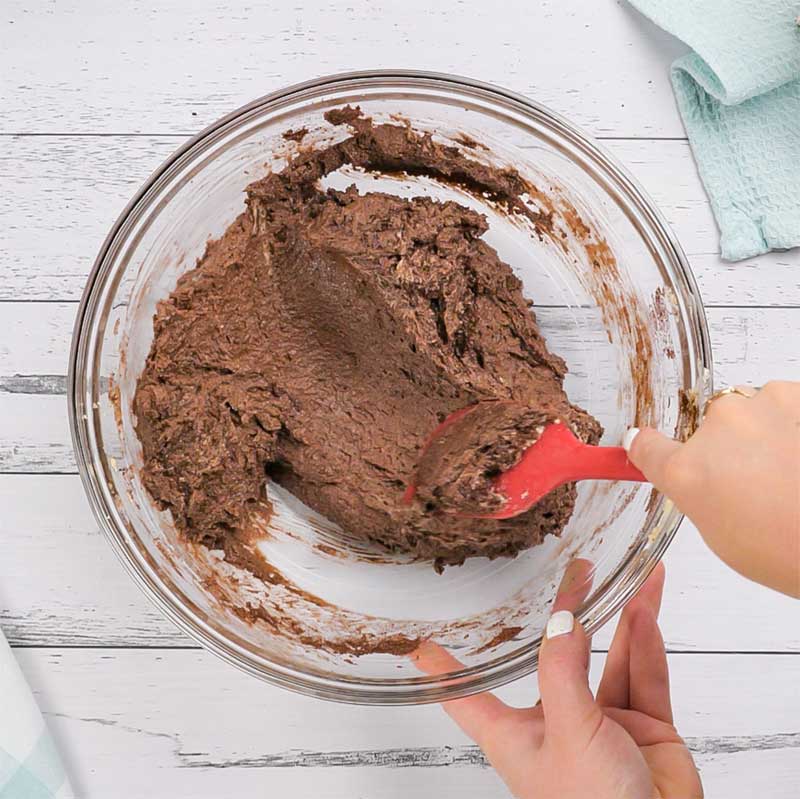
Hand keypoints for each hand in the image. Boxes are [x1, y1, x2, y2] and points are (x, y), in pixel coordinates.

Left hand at [415, 563, 702, 798]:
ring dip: (621, 621)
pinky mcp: (643, 730)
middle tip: (574, 575)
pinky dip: (647, 645)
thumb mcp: (568, 734)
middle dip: (567, 616)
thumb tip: (562, 620)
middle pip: (557, 658)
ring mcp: (602, 726)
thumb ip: (563, 673)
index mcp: (515, 738)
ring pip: (611, 661)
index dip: (444, 671)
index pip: (466, 698)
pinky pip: (644, 678)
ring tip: (622, 579)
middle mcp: (556, 725)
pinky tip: (644, 610)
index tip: (421, 645)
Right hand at [626, 381, 799, 596]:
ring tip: (790, 469)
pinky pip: (786, 402)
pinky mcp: (798, 396)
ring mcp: (760, 405)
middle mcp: (715, 429)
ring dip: (763, 429)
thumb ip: (700, 495)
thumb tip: (699, 478)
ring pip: (751, 408)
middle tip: (755, 479)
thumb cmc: (791, 550)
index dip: (649, 447)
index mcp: (687, 471)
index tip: (647, 445)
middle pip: (710, 426)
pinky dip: (793, 421)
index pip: (647, 446)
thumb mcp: (724, 536)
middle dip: (727, 445)